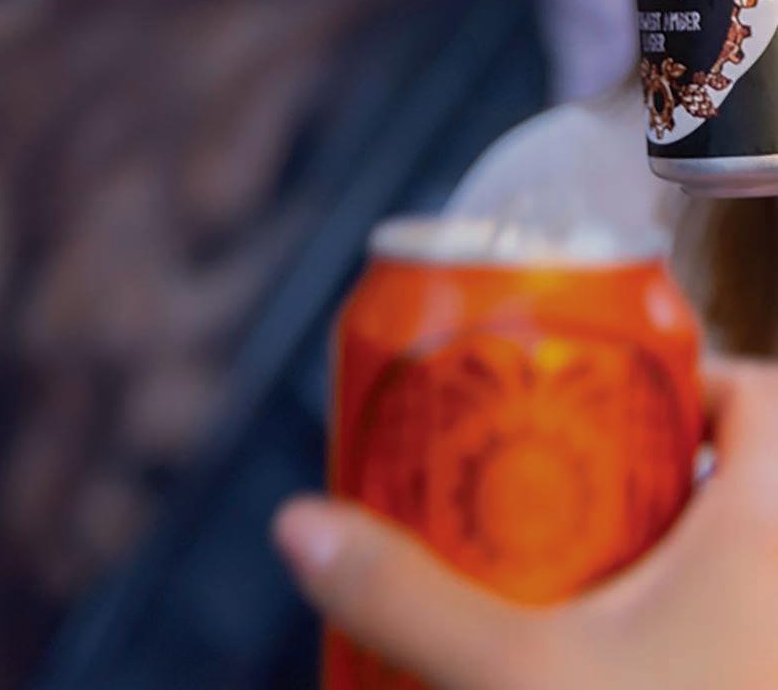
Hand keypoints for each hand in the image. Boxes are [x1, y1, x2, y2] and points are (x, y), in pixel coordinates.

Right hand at [274, 359, 777, 689]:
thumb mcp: (521, 681)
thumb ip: (405, 600)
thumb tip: (299, 525)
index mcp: (772, 527)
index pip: (755, 392)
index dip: (678, 372)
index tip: (593, 391)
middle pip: (720, 469)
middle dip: (629, 459)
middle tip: (540, 471)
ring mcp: (772, 637)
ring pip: (716, 552)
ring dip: (634, 541)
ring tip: (548, 557)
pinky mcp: (747, 678)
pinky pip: (715, 622)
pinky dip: (654, 615)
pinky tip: (582, 650)